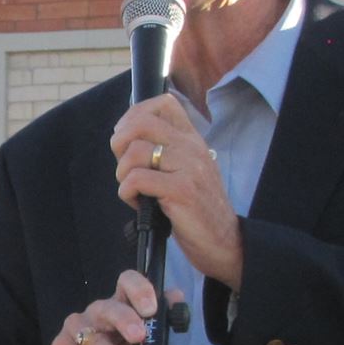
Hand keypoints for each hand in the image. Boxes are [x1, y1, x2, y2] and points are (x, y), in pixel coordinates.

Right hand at [52, 271, 186, 344]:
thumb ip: (160, 338)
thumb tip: (176, 321)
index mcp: (122, 308)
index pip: (127, 283)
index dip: (140, 289)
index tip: (153, 308)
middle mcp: (99, 314)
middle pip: (109, 306)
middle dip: (126, 319)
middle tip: (140, 336)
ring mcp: (77, 330)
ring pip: (91, 333)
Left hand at [111, 94, 243, 287]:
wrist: (224, 242)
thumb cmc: (196, 210)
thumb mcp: (185, 171)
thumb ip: (164, 151)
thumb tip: (124, 138)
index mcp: (192, 139)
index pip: (163, 102)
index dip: (134, 115)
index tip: (126, 140)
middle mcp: (192, 147)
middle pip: (141, 122)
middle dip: (119, 144)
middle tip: (125, 167)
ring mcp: (188, 167)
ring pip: (134, 151)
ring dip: (122, 173)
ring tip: (133, 190)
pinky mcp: (182, 190)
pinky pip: (137, 179)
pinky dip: (127, 192)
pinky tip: (137, 204)